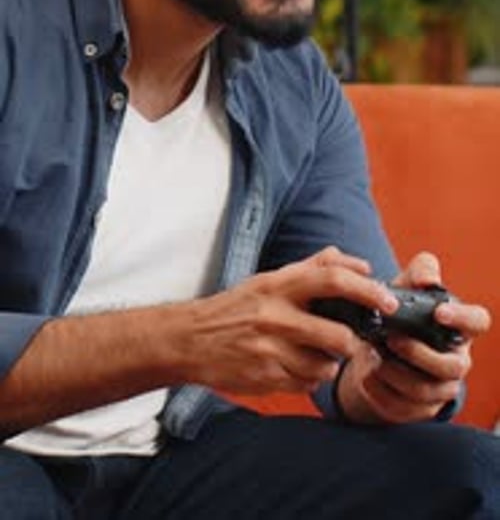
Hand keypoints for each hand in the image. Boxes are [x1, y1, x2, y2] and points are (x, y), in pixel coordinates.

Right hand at [171, 247, 398, 394]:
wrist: (189, 339)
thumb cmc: (235, 307)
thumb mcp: (268, 280)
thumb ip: (310, 268)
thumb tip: (350, 260)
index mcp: (278, 285)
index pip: (331, 279)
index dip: (366, 289)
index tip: (388, 299)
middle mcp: (274, 315)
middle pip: (337, 333)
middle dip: (354, 342)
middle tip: (356, 341)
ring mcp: (269, 349)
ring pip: (325, 365)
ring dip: (329, 363)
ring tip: (315, 354)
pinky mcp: (264, 377)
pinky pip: (306, 384)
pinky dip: (308, 379)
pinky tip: (293, 367)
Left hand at [337, 251, 490, 424]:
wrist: (375, 348)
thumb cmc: (399, 313)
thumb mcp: (407, 286)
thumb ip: (420, 271)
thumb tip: (427, 279)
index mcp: (458, 326)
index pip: (478, 321)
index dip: (462, 319)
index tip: (438, 313)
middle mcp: (456, 359)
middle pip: (453, 366)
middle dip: (420, 354)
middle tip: (391, 340)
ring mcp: (440, 387)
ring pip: (427, 390)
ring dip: (397, 374)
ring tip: (373, 357)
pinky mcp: (419, 408)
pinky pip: (405, 408)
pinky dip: (382, 392)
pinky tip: (367, 376)